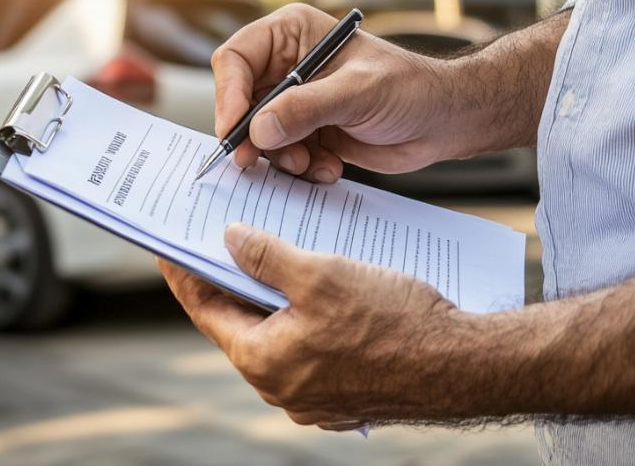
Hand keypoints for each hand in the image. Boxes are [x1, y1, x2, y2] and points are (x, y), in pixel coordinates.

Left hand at [159, 223, 471, 426]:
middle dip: (231, 279)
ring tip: (271, 250)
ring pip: (277, 332)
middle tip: (218, 239)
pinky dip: (304, 313)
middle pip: (239, 322)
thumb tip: (230, 240)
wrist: (466, 364)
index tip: (168, 247)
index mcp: (263, 361)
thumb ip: (266, 257)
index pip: (206, 310)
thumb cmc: (395, 323)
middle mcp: (282, 386)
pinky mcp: (344, 390)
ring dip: (272, 294)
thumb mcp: (319, 275)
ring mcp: (314, 394)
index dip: (185, 273)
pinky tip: (317, 281)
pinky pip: (309, 345)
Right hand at [212, 4, 466, 181]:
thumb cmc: (410, 88)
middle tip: (252, 162)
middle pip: (240, 101)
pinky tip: (329, 168)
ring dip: (280, 157)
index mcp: (291, 34)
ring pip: (258, 134)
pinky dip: (301, 168)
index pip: (236, 59)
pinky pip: (282, 155)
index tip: (236, 131)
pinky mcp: (307, 133)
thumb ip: (306, 108)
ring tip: (310, 164)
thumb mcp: (358, 93)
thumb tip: (258, 130)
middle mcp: (286, 66)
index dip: (229, 95)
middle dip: (250, 135)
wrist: (444, 122)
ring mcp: (295, 101)